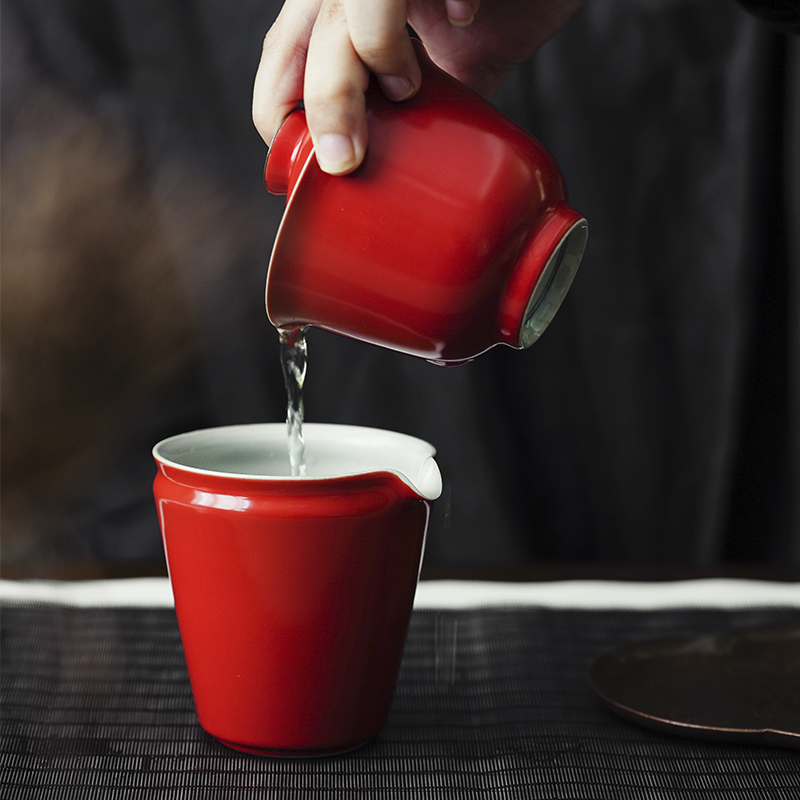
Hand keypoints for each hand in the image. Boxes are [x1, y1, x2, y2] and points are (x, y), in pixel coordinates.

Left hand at [253, 0, 583, 174]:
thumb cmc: (508, 4)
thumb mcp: (456, 67)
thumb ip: (429, 109)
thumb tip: (416, 173)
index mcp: (350, 9)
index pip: (283, 54)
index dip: (276, 106)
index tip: (304, 161)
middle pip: (312, 33)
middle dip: (321, 100)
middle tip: (344, 161)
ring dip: (371, 50)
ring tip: (405, 90)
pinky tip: (463, 15)